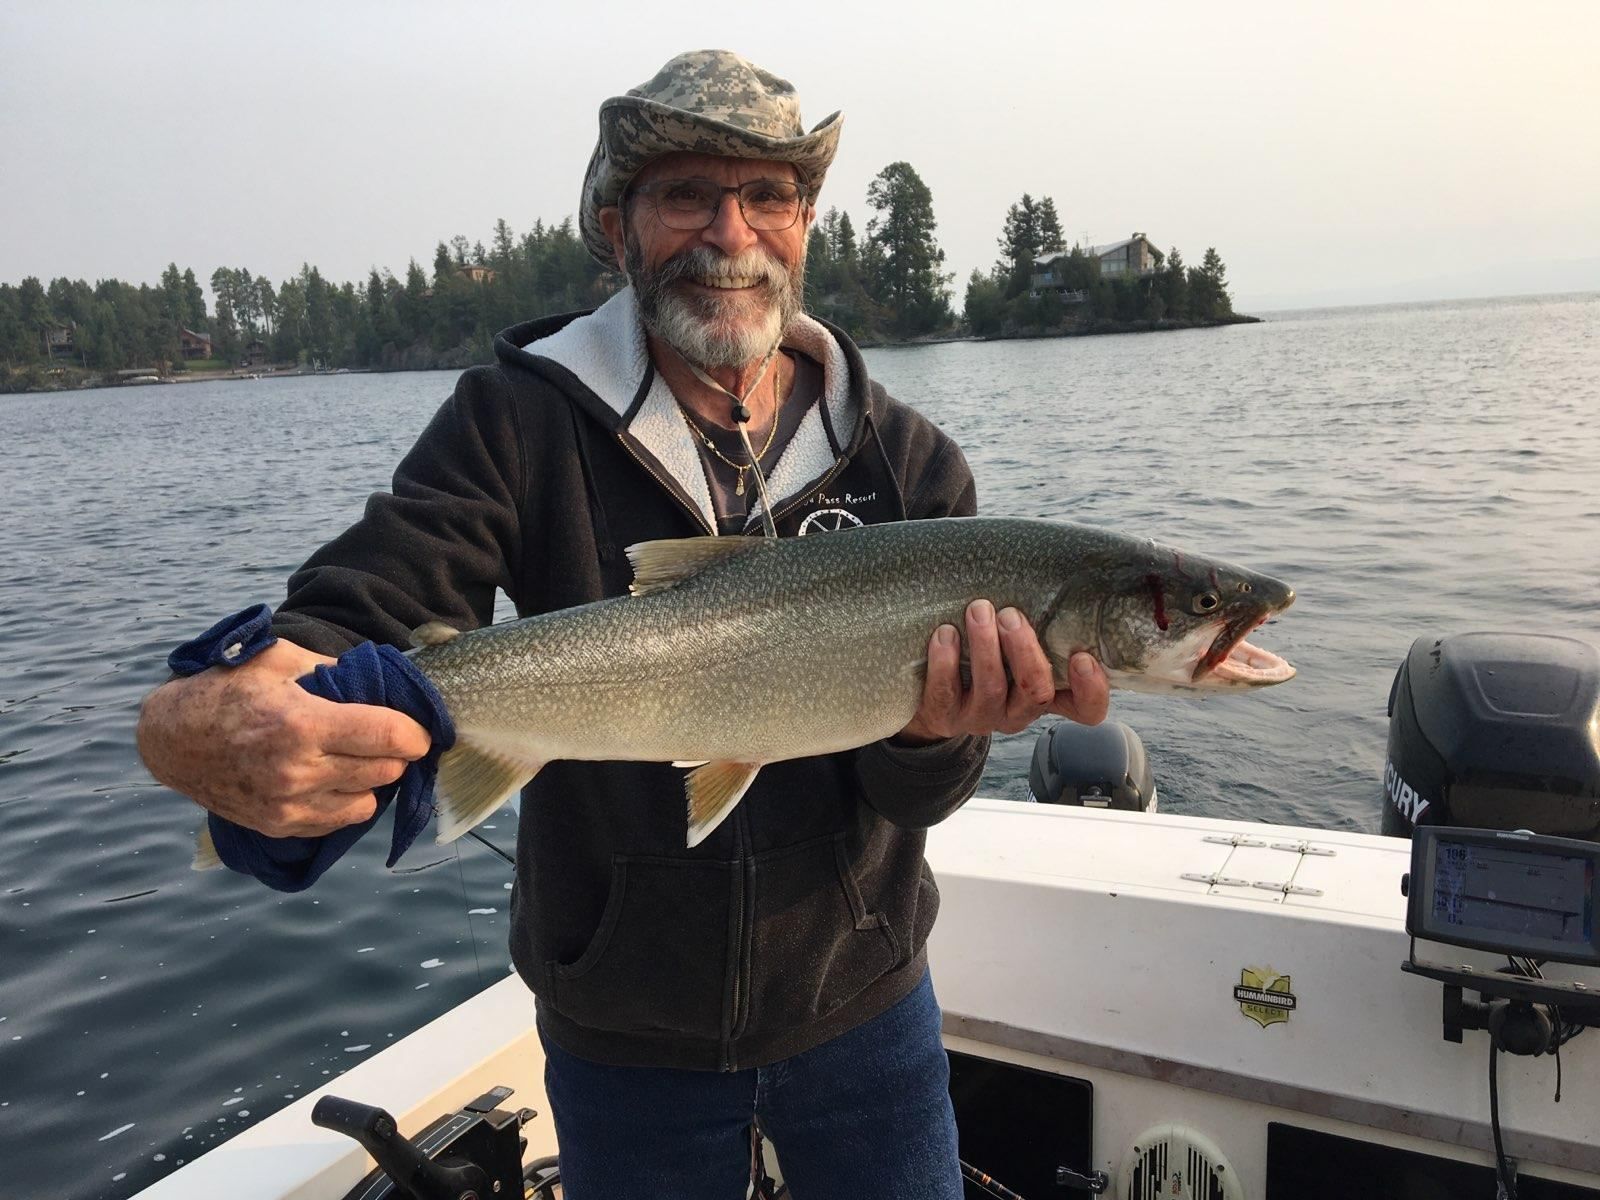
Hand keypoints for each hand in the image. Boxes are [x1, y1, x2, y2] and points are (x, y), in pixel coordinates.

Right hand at [136, 638, 431, 837]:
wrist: (171, 739)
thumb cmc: (225, 690)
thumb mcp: (277, 659)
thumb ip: (331, 667)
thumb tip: (378, 679)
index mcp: (302, 724)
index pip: (387, 736)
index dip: (416, 733)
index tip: (421, 729)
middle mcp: (298, 770)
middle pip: (385, 770)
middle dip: (395, 753)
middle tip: (385, 737)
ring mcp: (288, 804)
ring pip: (369, 800)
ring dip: (373, 779)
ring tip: (357, 757)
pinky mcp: (279, 825)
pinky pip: (341, 820)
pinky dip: (349, 801)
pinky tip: (335, 779)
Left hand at [896, 600, 1109, 744]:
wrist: (932, 689)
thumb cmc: (986, 650)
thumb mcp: (1017, 641)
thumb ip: (1042, 621)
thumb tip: (1060, 569)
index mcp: (1046, 694)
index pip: (1086, 709)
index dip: (1091, 689)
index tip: (1082, 656)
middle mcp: (1018, 711)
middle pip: (1036, 693)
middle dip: (1025, 651)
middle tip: (1011, 615)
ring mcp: (982, 717)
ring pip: (991, 689)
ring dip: (986, 647)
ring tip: (978, 610)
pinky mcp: (945, 715)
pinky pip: (946, 693)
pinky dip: (946, 661)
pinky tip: (945, 633)